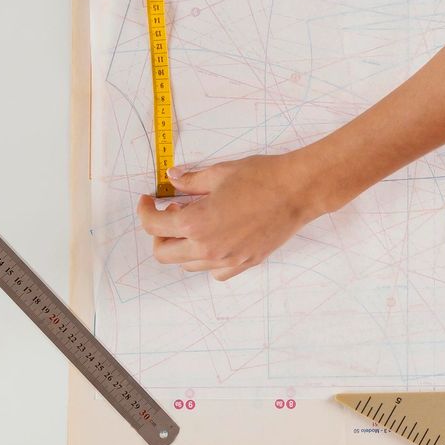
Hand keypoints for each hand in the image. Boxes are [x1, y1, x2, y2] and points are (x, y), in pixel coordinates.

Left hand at [137, 149, 337, 280]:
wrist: (299, 190)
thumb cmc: (263, 177)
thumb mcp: (220, 173)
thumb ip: (191, 181)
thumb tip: (173, 178)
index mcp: (196, 223)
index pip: (153, 227)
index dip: (145, 211)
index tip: (148, 201)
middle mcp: (208, 248)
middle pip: (164, 253)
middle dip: (159, 233)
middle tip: (170, 213)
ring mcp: (227, 260)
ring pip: (188, 264)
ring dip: (183, 246)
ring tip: (195, 223)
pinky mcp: (245, 263)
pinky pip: (215, 272)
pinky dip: (207, 259)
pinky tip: (216, 239)